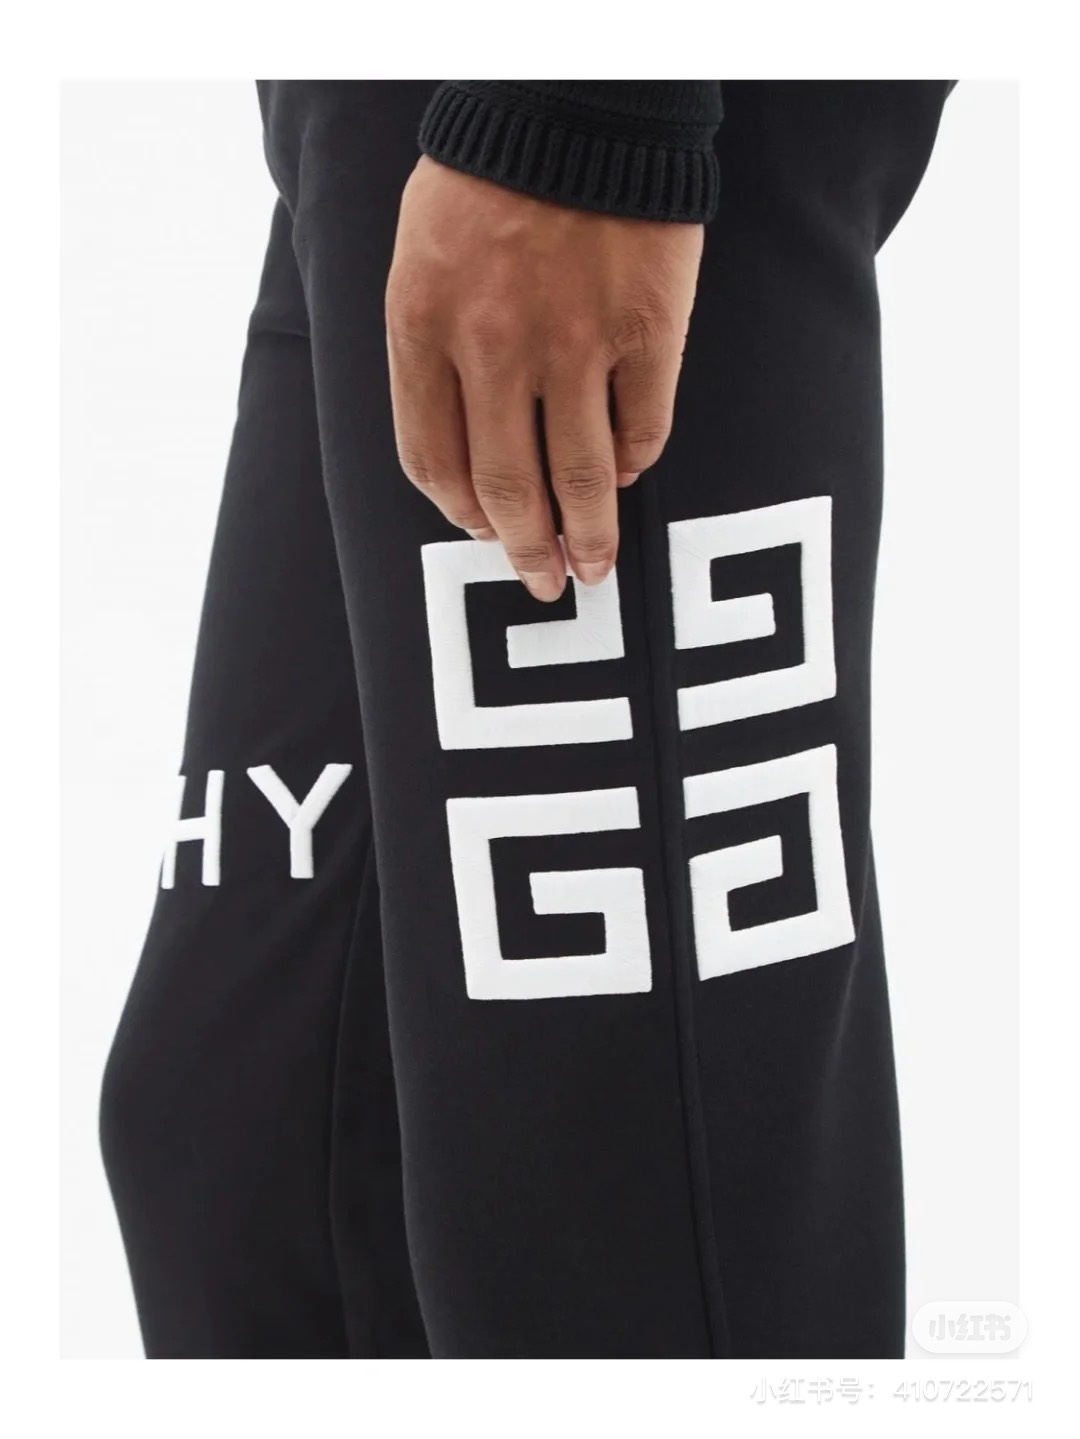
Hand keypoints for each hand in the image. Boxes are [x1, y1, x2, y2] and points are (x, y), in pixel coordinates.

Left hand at [386, 157, 703, 600]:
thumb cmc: (485, 179)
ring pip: (582, 475)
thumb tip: (471, 459)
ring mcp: (576, 341)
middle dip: (526, 550)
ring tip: (595, 570)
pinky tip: (631, 473)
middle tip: (545, 583)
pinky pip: (644, 425)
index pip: (432, 460)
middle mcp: (495, 347)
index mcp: (423, 326)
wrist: (574, 100)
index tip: (481, 535)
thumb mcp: (417, 257)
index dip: (458, 513)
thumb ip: (429, 353)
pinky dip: (637, 461)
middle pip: (509, 487)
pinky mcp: (648, 329)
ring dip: (590, 535)